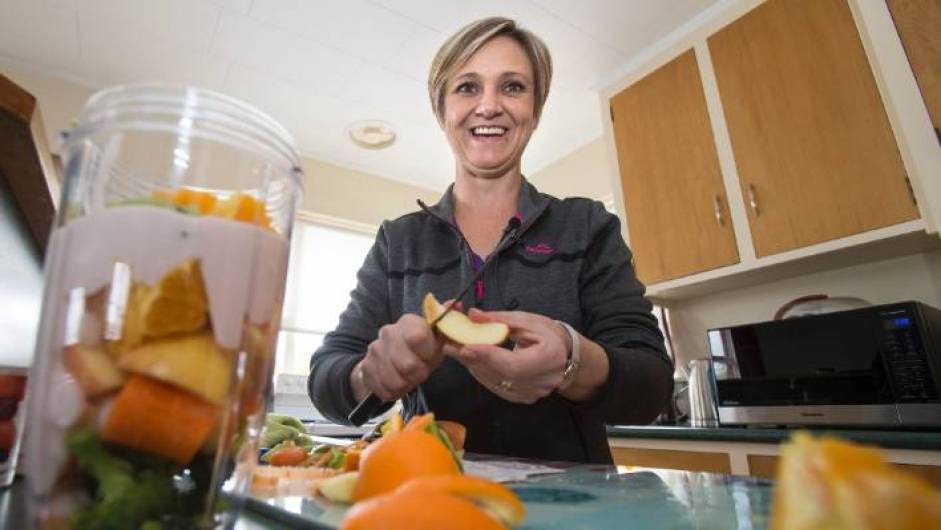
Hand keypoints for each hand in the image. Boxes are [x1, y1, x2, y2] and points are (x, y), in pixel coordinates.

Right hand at [357, 314, 443, 400]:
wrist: (389, 360)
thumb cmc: (419, 350)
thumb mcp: (437, 339)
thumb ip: (448, 324)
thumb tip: (457, 304)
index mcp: (409, 322)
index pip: (418, 337)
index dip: (428, 354)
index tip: (430, 357)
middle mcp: (388, 332)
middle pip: (408, 365)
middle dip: (419, 374)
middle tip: (421, 372)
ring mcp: (374, 349)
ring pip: (396, 381)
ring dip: (407, 384)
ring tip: (409, 377)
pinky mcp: (365, 367)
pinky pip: (384, 389)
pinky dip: (394, 392)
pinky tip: (396, 382)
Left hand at [445, 309, 570, 403]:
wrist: (565, 355)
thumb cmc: (547, 333)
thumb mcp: (527, 320)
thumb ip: (499, 319)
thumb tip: (473, 315)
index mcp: (550, 358)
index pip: (514, 364)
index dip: (489, 357)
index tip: (466, 346)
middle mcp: (542, 382)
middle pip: (501, 375)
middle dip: (473, 359)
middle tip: (451, 345)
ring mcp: (532, 393)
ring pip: (495, 383)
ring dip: (473, 366)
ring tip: (456, 350)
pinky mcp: (522, 398)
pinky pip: (496, 387)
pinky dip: (481, 374)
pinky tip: (471, 361)